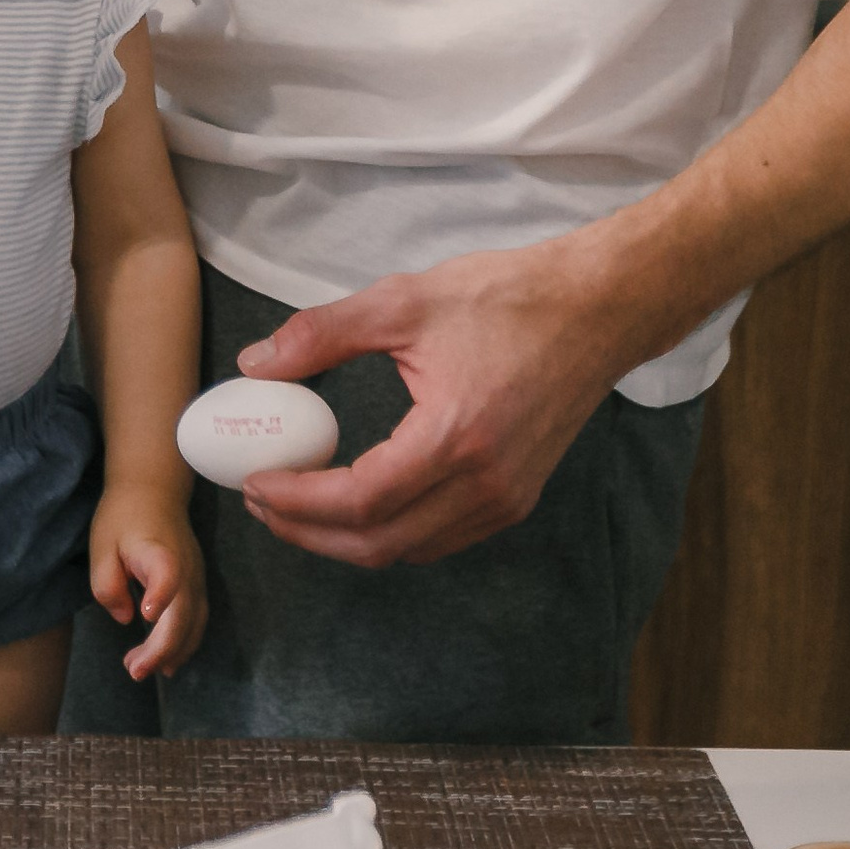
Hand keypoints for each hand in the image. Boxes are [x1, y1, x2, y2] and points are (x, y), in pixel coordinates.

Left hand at [90, 483, 204, 679]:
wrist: (153, 489)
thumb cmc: (123, 516)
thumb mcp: (102, 544)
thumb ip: (107, 583)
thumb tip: (127, 618)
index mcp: (160, 553)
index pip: (167, 574)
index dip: (160, 595)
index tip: (146, 614)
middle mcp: (186, 569)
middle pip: (182, 615)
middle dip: (160, 650)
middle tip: (133, 670)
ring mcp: (197, 579)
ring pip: (193, 625)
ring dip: (171, 652)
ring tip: (141, 669)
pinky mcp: (197, 585)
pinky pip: (196, 621)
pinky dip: (183, 644)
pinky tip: (165, 661)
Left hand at [236, 236, 630, 567]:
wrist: (595, 310)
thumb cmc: (503, 299)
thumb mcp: (401, 301)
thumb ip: (321, 334)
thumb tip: (255, 365)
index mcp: (456, 438)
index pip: (361, 500)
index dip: (299, 502)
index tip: (254, 483)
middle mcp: (486, 485)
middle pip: (380, 544)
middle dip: (310, 532)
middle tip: (260, 501)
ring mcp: (506, 499)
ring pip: (410, 549)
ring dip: (346, 538)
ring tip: (295, 500)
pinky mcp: (516, 498)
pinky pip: (439, 536)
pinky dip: (388, 531)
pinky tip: (355, 498)